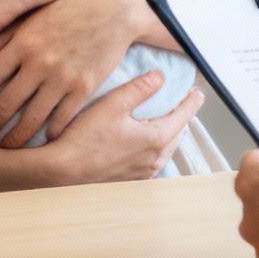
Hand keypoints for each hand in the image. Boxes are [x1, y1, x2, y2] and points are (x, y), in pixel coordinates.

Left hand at [0, 0, 143, 146]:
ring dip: (12, 140)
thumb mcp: (33, 14)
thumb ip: (6, 36)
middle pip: (2, 106)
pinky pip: (61, 120)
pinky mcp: (85, 88)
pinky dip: (48, 134)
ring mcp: (62, 78)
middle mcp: (38, 63)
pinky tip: (39, 141)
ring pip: (30, 120)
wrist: (114, 6)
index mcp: (21, 43)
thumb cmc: (69, 6)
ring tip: (1, 151)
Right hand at [42, 71, 204, 182]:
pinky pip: (153, 160)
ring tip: (166, 119)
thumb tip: (160, 77)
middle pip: (178, 134)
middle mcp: (155, 159)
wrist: (61, 172)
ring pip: (166, 149)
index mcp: (156, 139)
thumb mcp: (112, 105)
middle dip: (182, 117)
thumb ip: (139, 89)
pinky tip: (145, 142)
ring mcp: (144, 173)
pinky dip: (156, 147)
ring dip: (169, 133)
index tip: (196, 92)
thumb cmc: (84, 139)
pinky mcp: (131, 180)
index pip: (184, 116)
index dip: (191, 101)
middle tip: (182, 103)